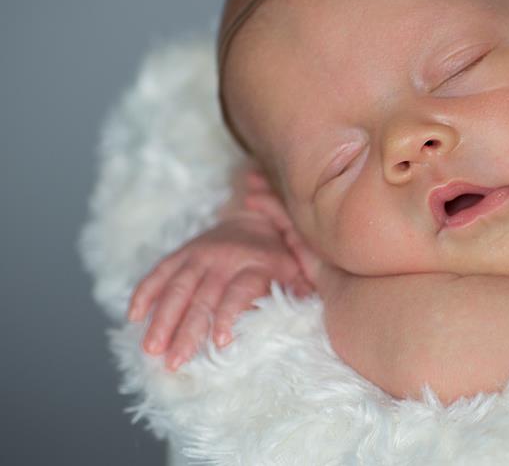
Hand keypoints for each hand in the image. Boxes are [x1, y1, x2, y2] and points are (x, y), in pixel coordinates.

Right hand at [127, 175, 313, 368]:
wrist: (257, 217)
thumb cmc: (279, 253)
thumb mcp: (298, 267)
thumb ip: (299, 287)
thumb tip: (305, 306)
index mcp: (256, 264)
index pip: (239, 292)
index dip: (229, 315)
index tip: (219, 342)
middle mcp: (225, 258)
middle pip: (203, 297)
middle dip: (187, 331)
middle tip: (174, 362)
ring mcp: (200, 254)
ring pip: (177, 287)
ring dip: (161, 319)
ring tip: (151, 349)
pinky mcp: (183, 253)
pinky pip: (160, 271)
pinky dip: (145, 291)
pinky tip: (133, 315)